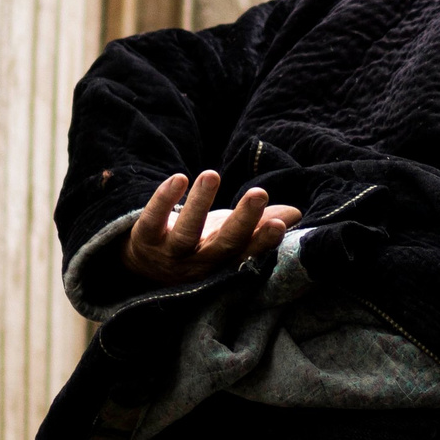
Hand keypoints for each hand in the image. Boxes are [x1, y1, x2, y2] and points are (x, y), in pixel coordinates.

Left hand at [121, 170, 301, 285]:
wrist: (148, 265)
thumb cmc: (201, 243)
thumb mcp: (230, 235)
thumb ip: (260, 225)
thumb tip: (295, 213)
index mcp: (226, 261)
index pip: (248, 252)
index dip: (263, 241)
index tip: (278, 224)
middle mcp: (200, 262)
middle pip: (224, 244)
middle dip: (243, 220)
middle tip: (259, 193)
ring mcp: (171, 254)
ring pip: (187, 233)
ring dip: (199, 204)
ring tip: (211, 175)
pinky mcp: (145, 240)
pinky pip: (153, 220)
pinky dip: (164, 200)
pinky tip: (178, 179)